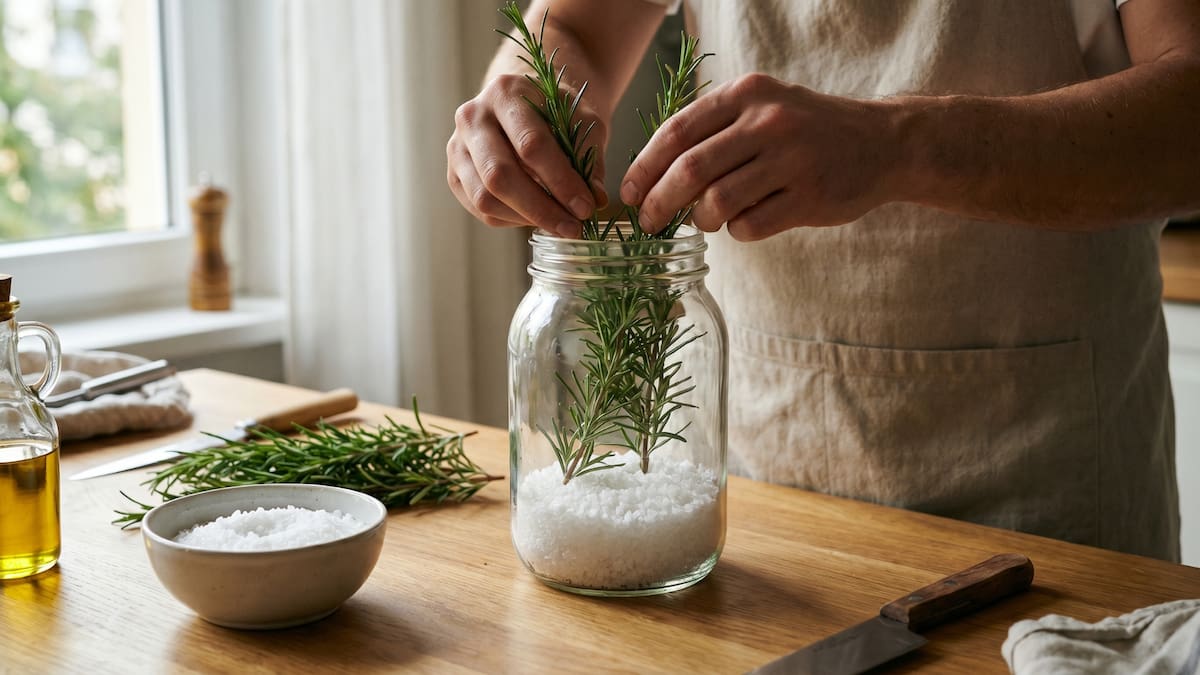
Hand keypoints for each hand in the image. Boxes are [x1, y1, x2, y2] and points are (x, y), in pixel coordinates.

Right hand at [447, 74, 608, 237]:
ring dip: (527, 219)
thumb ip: (590, 156)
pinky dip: (513, 220)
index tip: (586, 207)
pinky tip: (539, 218)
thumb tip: (595, 198)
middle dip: (541, 208)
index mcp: (505, 93)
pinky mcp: (455, 174)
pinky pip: (481, 209)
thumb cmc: (557, 111)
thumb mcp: (583, 120)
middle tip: (573, 228)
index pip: (531, 144)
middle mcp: (472, 117)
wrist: (525, 104)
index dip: (560, 181)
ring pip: (485, 197)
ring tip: (560, 225)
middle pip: (500, 175)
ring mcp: (457, 147)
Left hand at [621, 74, 897, 240]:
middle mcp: (769, 121)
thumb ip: (714, 131)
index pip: (677, 131)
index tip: (629, 193)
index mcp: (747, 94)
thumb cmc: (807, 130)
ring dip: (701, 220)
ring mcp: (792, 159)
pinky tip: (743, 223)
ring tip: (705, 221)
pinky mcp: (810, 197)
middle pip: (690, 170)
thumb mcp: (762, 108)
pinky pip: (750, 226)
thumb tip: (653, 175)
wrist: (882, 143)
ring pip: (718, 202)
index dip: (644, 166)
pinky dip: (736, 231)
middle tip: (650, 222)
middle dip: (659, 202)